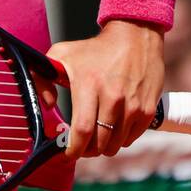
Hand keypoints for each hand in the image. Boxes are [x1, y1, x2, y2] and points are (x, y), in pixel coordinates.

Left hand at [48, 20, 164, 160]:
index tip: (68, 153)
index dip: (74, 148)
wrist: (134, 37)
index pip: (82, 130)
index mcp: (88, 84)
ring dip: (104, 147)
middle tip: (82, 147)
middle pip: (99, 143)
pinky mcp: (147, 110)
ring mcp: (132, 105)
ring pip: (115, 145)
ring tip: (97, 138)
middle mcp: (112, 97)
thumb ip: (43, 77)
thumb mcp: (62, 54)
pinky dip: (120, 140)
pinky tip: (113, 128)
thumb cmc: (94, 49)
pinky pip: (131, 138)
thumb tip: (47, 104)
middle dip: (87, 151)